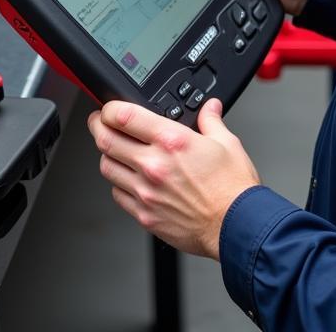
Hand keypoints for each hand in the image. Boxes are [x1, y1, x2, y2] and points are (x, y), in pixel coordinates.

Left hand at [87, 98, 259, 258]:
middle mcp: (153, 165)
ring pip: (107, 167)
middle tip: (99, 122)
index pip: (123, 115)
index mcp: (171, 141)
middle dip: (97, 126)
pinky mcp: (145, 215)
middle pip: (105, 139)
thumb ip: (211, 120)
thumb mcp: (227, 144)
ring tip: (114, 150)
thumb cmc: (234, 190)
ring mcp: (146, 192)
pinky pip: (118, 195)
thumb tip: (210, 107)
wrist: (238, 228)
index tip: (108, 108)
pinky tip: (129, 180)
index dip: (108, 108)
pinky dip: (119, 184)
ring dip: (107, 155)